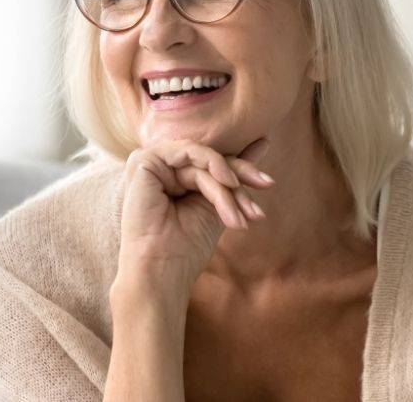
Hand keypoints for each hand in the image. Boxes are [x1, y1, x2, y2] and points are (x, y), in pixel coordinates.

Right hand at [115, 138, 273, 289]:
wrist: (162, 270)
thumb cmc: (186, 246)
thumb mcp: (220, 203)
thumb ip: (234, 174)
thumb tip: (263, 142)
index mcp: (173, 177)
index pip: (213, 165)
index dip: (243, 173)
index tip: (269, 183)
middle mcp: (160, 167)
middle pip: (210, 159)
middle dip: (241, 176)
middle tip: (267, 186)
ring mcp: (150, 162)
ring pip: (204, 160)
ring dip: (228, 185)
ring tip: (243, 213)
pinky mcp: (143, 161)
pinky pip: (190, 153)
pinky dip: (213, 166)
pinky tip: (228, 184)